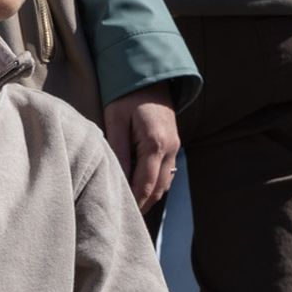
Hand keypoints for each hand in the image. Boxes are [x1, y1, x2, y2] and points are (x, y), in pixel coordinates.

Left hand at [103, 83, 179, 210]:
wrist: (149, 74)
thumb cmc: (126, 95)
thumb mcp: (115, 120)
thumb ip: (117, 150)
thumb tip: (117, 180)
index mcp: (155, 143)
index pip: (145, 183)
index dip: (133, 202)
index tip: (119, 214)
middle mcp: (171, 147)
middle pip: (158, 188)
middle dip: (142, 204)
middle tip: (124, 217)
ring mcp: (176, 146)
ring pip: (165, 182)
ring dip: (150, 195)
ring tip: (130, 207)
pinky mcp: (174, 143)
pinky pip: (167, 172)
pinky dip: (156, 184)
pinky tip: (140, 188)